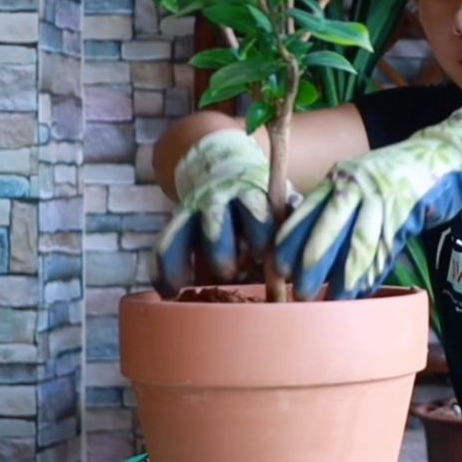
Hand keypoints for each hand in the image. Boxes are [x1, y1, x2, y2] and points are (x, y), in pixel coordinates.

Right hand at [152, 129, 276, 296]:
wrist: (225, 169)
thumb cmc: (262, 200)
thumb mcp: (279, 203)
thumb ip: (290, 222)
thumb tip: (300, 253)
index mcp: (252, 194)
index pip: (255, 211)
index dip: (258, 233)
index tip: (261, 255)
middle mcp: (219, 200)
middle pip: (215, 225)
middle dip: (221, 252)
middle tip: (230, 273)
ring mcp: (193, 212)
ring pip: (183, 235)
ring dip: (185, 263)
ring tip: (187, 288)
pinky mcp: (176, 223)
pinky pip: (163, 245)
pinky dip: (161, 271)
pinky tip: (167, 293)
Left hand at [274, 90, 461, 299]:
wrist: (442, 155)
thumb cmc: (396, 171)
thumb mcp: (358, 177)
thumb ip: (337, 201)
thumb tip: (312, 240)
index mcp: (339, 178)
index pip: (306, 212)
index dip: (290, 243)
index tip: (278, 268)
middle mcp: (357, 188)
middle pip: (327, 231)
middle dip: (312, 265)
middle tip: (301, 291)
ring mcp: (383, 201)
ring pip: (357, 244)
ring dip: (344, 276)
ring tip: (333, 298)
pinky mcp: (406, 216)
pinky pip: (385, 250)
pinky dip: (374, 273)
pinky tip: (364, 289)